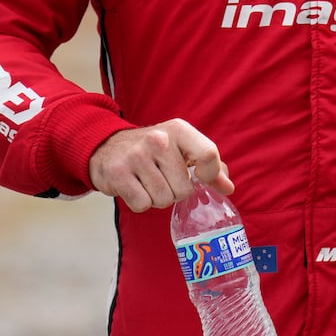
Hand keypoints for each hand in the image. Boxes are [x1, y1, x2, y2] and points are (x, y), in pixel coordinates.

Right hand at [89, 120, 232, 212]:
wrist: (107, 146)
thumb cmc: (153, 151)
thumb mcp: (182, 148)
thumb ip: (210, 167)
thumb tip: (228, 188)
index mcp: (179, 130)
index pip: (209, 155)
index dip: (209, 174)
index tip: (199, 177)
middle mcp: (159, 140)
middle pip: (185, 189)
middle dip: (176, 191)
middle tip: (163, 178)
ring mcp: (137, 156)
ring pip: (164, 200)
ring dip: (157, 198)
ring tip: (147, 181)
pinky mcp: (118, 173)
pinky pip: (142, 205)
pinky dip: (140, 202)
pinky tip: (134, 187)